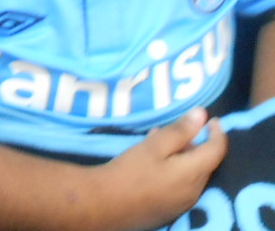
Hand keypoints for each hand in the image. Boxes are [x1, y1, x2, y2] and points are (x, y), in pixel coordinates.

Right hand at [93, 107, 226, 230]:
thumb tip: (202, 114)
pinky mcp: (172, 210)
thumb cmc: (130, 171)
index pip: (217, 150)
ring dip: (184, 158)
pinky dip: (177, 171)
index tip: (213, 120)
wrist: (107, 204)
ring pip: (193, 174)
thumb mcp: (154, 146)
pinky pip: (182, 185)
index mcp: (193, 173)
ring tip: (160, 144)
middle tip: (174, 131)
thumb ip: (180, 131)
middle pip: (205, 163)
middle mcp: (195, 190)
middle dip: (196, 145)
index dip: (218, 133)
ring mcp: (184, 203)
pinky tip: (155, 165)